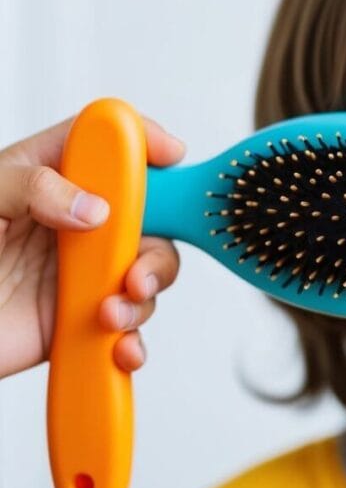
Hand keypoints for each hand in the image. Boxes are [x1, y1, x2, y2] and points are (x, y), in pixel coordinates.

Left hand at [0, 114, 185, 378]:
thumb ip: (33, 188)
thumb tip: (96, 207)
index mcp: (46, 176)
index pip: (105, 142)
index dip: (143, 140)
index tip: (170, 155)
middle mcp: (73, 222)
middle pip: (149, 213)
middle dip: (158, 243)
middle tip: (136, 272)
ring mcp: (82, 271)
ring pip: (148, 271)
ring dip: (144, 296)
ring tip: (110, 315)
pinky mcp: (83, 319)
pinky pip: (129, 325)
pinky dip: (134, 340)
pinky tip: (118, 347)